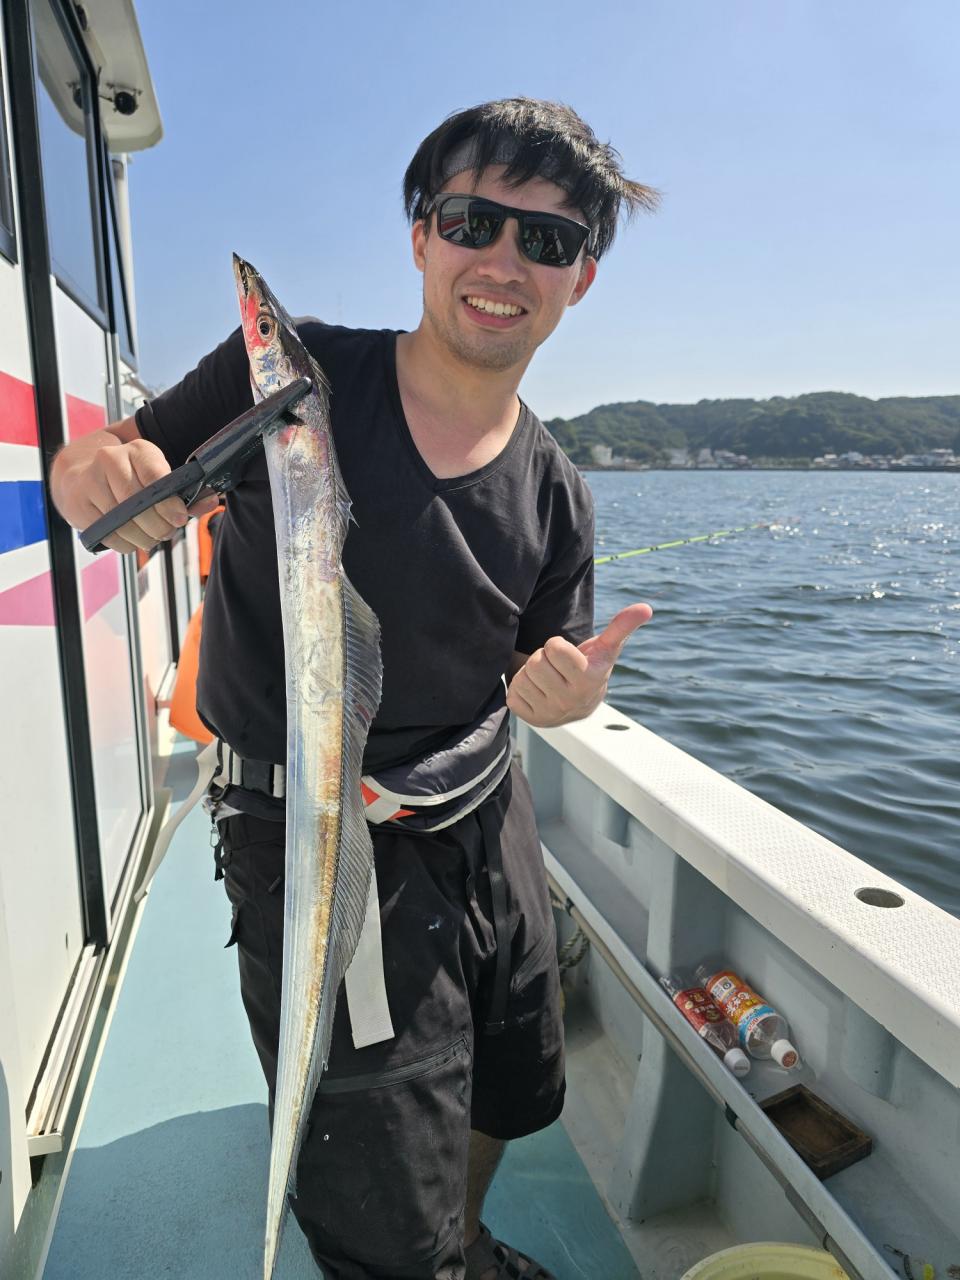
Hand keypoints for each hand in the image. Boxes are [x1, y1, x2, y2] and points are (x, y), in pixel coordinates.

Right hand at [53, 432, 218, 553]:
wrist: (82, 476)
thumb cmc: (132, 479)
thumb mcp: (160, 477)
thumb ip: (188, 493)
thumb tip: (212, 501)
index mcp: (138, 450)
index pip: (156, 478)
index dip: (170, 503)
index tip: (179, 518)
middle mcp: (111, 460)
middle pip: (139, 504)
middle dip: (159, 525)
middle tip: (167, 531)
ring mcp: (91, 482)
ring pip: (124, 523)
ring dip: (144, 538)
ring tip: (151, 536)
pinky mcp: (79, 505)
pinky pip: (109, 535)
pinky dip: (126, 544)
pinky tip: (131, 537)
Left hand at [507, 603, 652, 727]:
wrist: (579, 704)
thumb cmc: (590, 666)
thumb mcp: (605, 648)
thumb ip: (621, 627)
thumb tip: (646, 608)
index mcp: (589, 679)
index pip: (553, 647)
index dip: (556, 646)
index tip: (566, 655)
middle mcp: (570, 701)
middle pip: (535, 663)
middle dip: (543, 659)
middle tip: (555, 667)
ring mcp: (550, 713)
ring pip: (522, 678)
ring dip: (530, 674)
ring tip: (547, 679)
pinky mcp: (532, 721)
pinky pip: (512, 695)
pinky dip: (520, 691)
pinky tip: (537, 692)